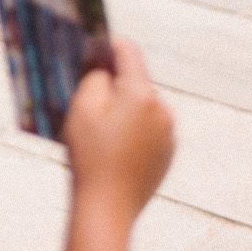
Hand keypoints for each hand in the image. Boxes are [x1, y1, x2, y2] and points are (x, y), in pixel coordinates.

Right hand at [63, 37, 174, 221]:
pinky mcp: (168, 154)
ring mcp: (169, 135)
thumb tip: (105, 65)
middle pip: (136, 79)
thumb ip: (95, 76)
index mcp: (142, 94)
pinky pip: (149, 128)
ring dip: (124, 105)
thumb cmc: (90, 155)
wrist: (107, 208)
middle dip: (114, 79)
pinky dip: (133, 127)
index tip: (91, 42)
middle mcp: (163, 110)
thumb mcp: (82, 106)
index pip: (128, 51)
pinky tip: (112, 144)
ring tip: (98, 123)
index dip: (108, 42)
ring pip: (142, 104)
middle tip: (86, 88)